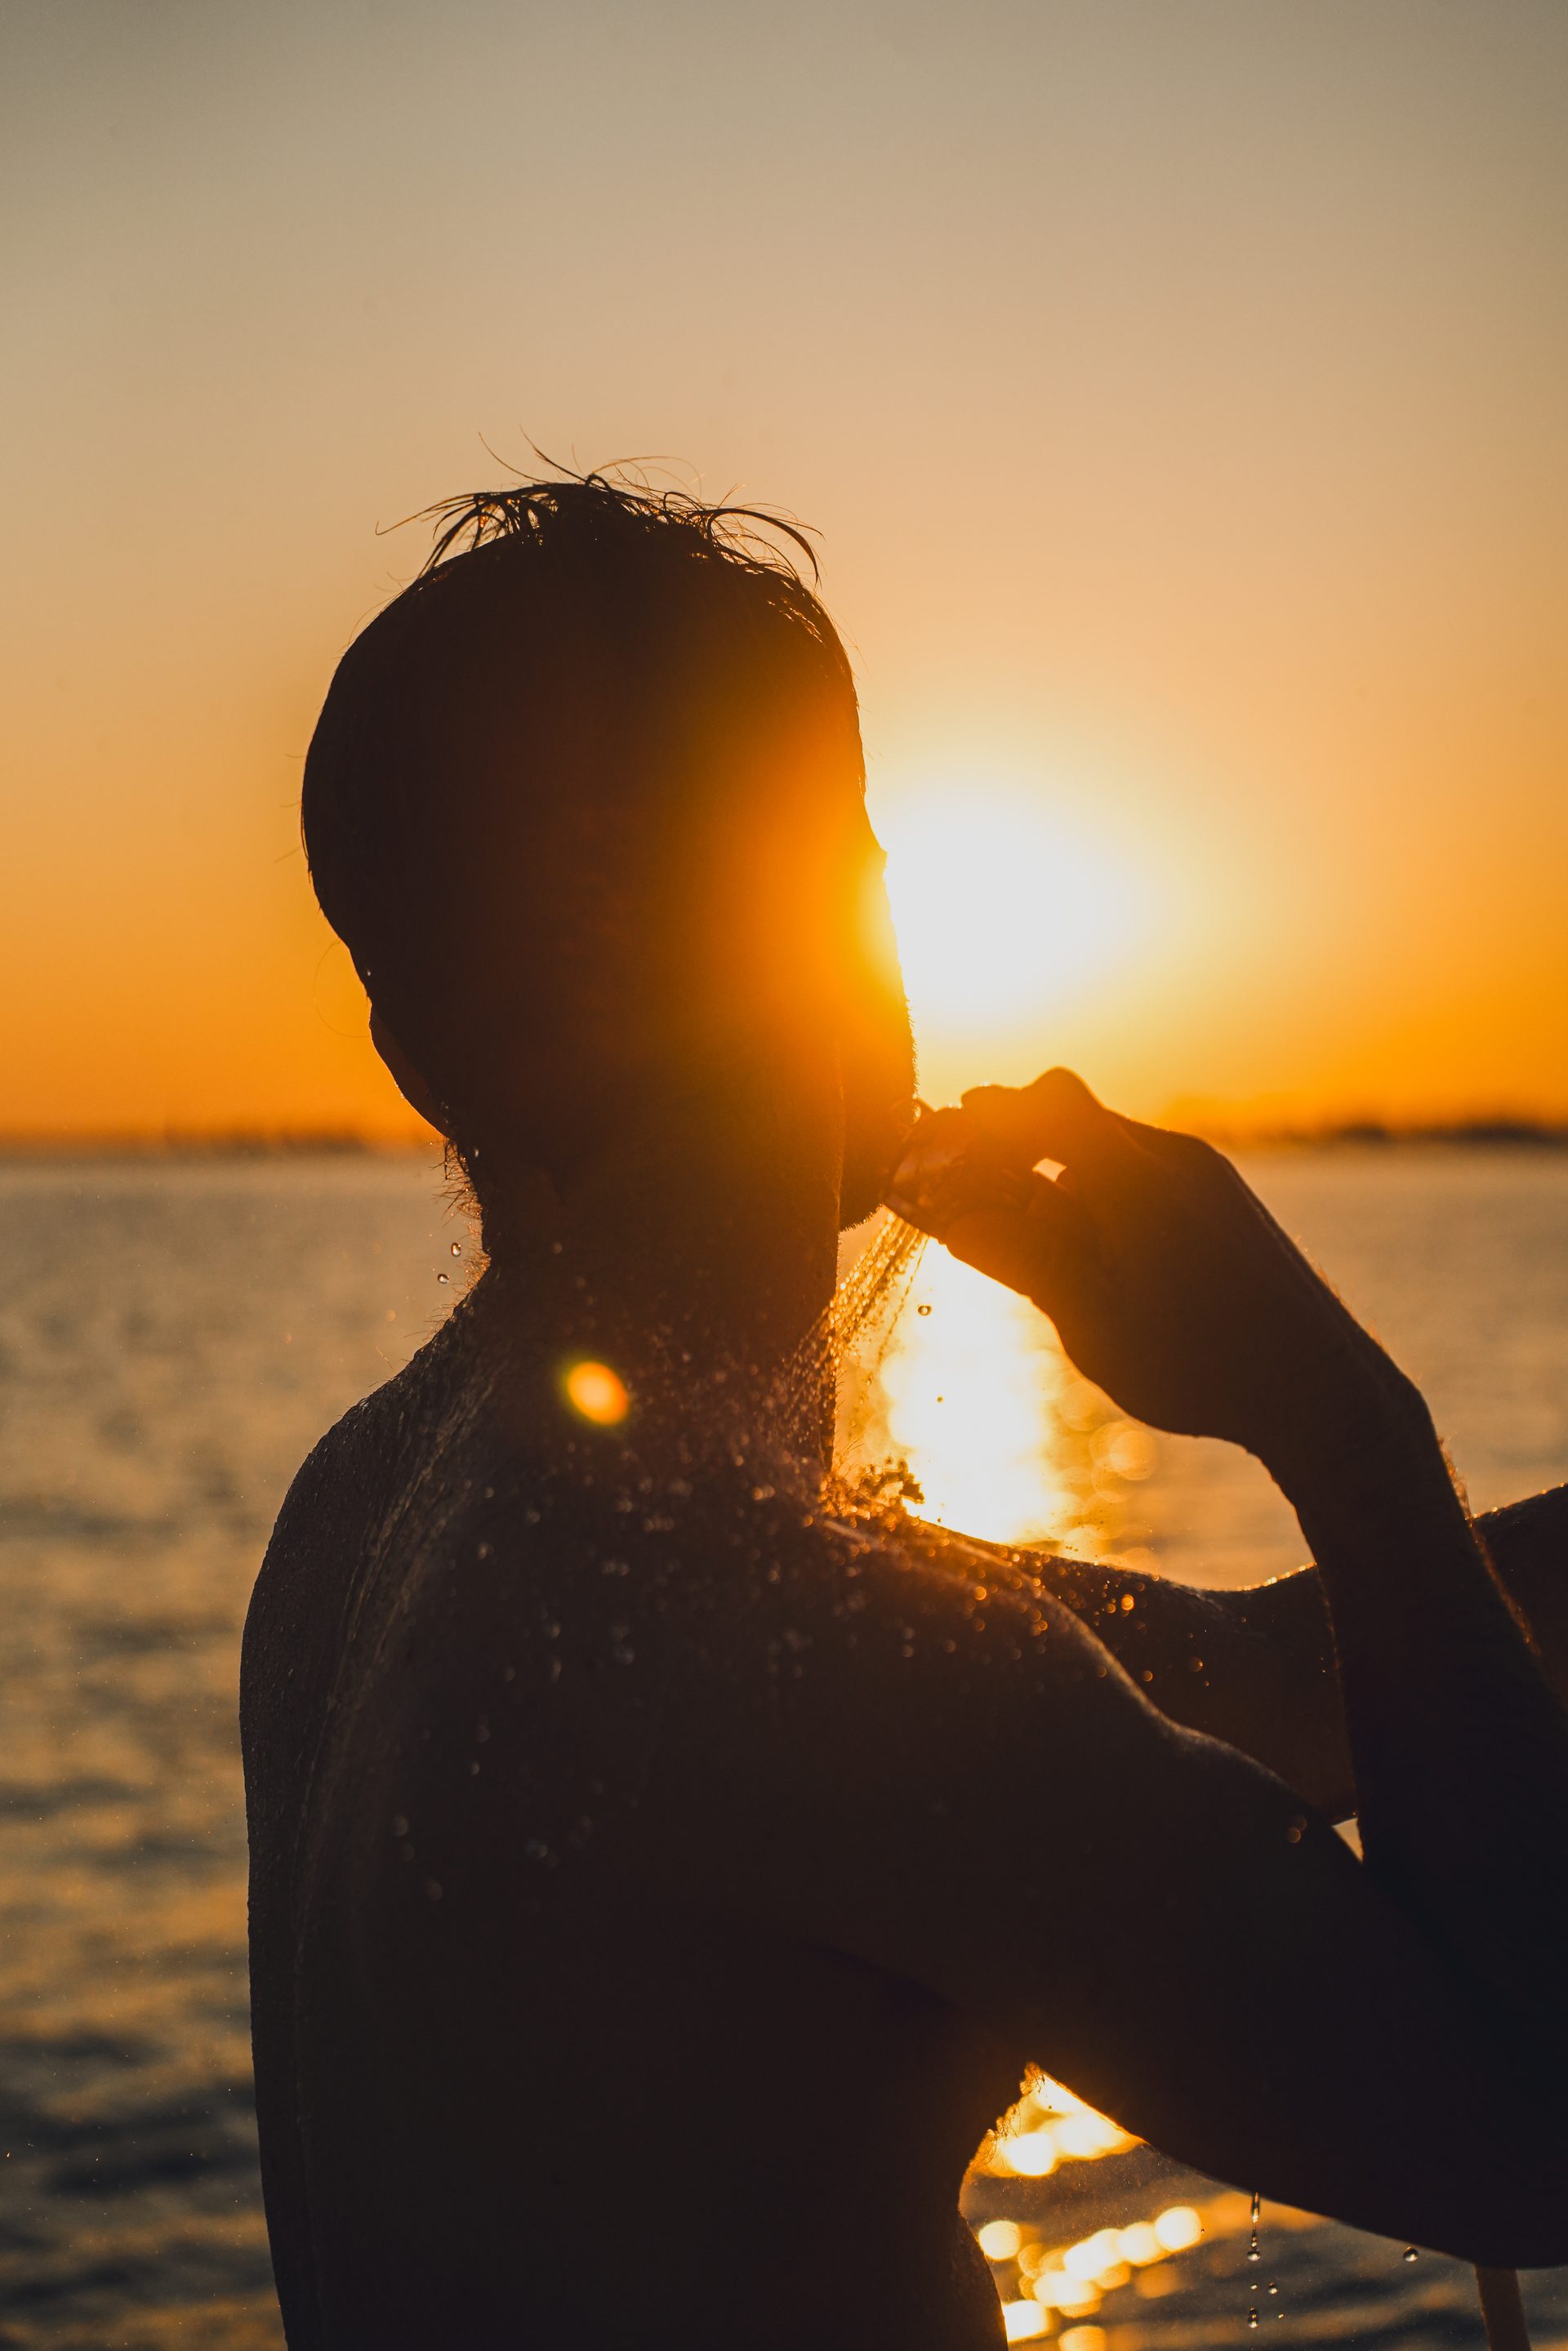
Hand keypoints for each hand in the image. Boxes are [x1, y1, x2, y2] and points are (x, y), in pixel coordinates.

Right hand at [892, 1070, 1423, 1480]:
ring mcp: (1208, 1175)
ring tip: (1035, 1247)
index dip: (987, 1115)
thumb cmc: (1206, 1368)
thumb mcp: (1094, 1324)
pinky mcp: (1226, 1199)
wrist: (1326, 1391)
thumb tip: (956, 1220)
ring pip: (1109, 1146)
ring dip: (1059, 1176)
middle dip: (1015, 1146)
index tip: (945, 1144)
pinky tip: (1095, 1258)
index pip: (1045, 1102)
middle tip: (973, 1196)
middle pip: (1073, 1114)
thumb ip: (1025, 1261)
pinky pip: (1144, 1171)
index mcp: (1136, 1181)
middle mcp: (1176, 1159)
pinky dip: (1101, 1195)